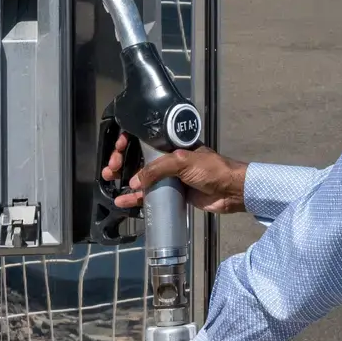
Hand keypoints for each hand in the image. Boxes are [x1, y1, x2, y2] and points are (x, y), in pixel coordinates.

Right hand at [101, 135, 248, 213]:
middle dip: (122, 162)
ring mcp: (170, 177)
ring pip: (141, 177)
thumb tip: (134, 181)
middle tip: (111, 170)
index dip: (128, 142)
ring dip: (124, 180)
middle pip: (139, 158)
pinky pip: (150, 194)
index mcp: (172, 145)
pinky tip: (123, 201)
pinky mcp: (172, 194)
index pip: (144, 139)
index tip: (118, 149)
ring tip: (111, 184)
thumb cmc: (211, 170)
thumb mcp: (184, 162)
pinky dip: (136, 198)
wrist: (230, 191)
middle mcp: (169, 159)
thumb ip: (158, 169)